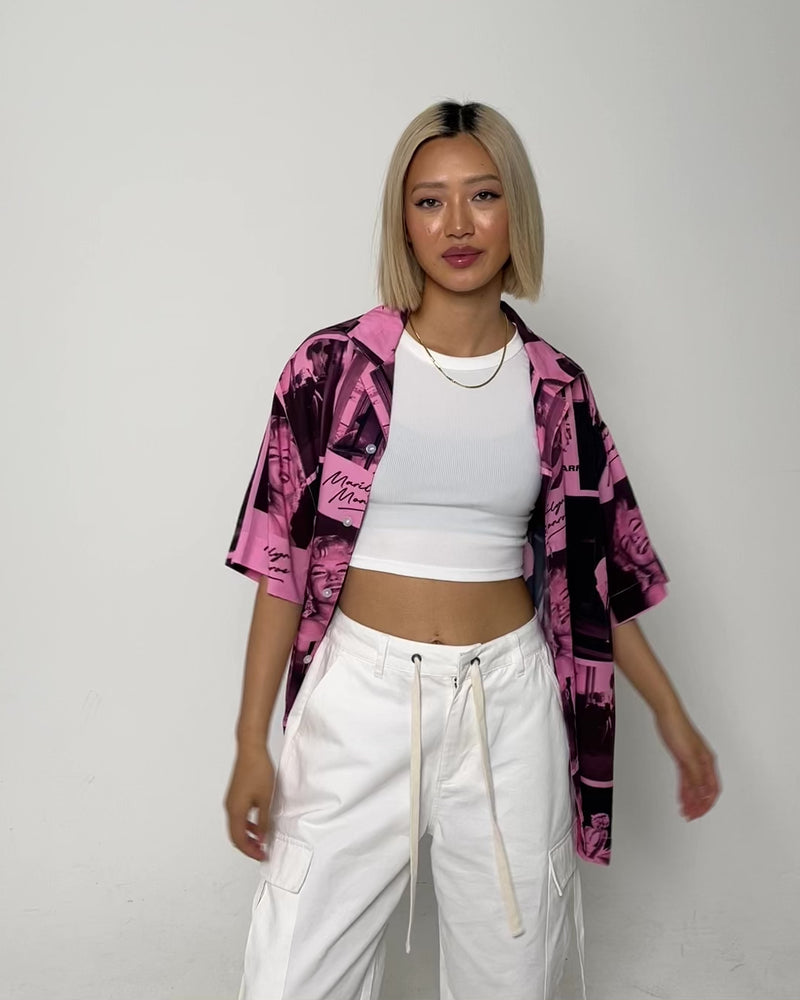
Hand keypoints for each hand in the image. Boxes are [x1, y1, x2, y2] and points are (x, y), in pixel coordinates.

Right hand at [224, 745, 275, 859]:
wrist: (251, 749)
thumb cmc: (258, 770)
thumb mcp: (266, 799)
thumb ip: (263, 821)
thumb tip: (262, 837)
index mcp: (235, 811)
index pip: (239, 840)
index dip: (250, 851)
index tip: (262, 855)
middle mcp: (230, 807)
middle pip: (235, 835)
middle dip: (248, 846)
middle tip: (261, 852)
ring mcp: (231, 801)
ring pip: (236, 826)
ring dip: (247, 835)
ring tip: (262, 840)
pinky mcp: (235, 794)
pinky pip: (238, 816)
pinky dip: (247, 824)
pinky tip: (258, 824)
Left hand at [654, 702, 720, 820]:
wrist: (666, 714)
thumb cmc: (678, 729)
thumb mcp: (688, 757)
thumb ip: (696, 777)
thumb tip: (704, 795)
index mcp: (708, 762)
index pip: (712, 789)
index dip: (706, 804)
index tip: (698, 815)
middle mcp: (702, 763)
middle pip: (704, 790)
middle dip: (698, 805)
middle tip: (690, 816)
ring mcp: (692, 761)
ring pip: (694, 786)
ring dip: (690, 799)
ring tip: (684, 811)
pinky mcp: (682, 758)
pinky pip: (685, 779)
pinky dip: (684, 790)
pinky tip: (681, 798)